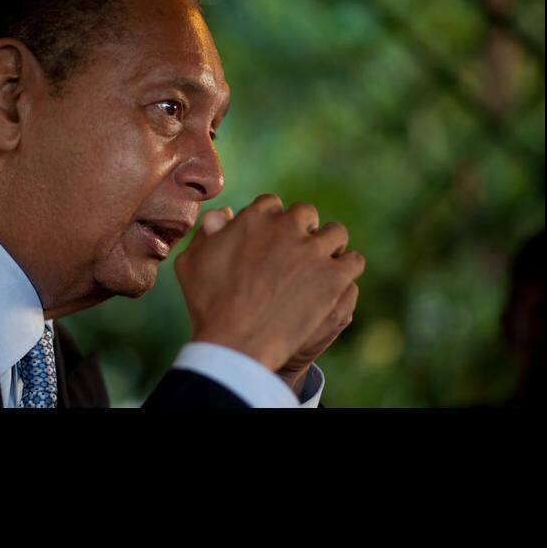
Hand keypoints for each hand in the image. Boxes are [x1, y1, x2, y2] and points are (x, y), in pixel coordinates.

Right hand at [174, 195, 364, 371]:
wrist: (237, 342)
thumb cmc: (208, 306)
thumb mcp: (192, 263)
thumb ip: (206, 233)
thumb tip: (223, 213)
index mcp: (255, 218)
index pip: (273, 205)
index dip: (273, 223)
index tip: (272, 241)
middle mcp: (287, 227)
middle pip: (306, 215)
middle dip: (303, 231)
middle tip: (298, 254)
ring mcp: (313, 250)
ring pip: (336, 233)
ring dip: (330, 246)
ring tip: (323, 265)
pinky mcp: (333, 276)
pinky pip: (354, 261)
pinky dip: (348, 269)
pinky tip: (338, 282)